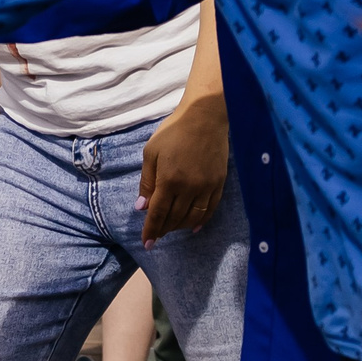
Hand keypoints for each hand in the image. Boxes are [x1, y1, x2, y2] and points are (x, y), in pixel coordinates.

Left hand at [140, 91, 228, 242]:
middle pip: (175, 218)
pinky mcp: (219, 183)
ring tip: (171, 229)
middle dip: (164, 230)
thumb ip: (147, 182)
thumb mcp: (151, 153)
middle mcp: (189, 188)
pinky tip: (194, 227)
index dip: (151, 230)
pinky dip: (201, 221)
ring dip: (180, 226)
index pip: (158, 214)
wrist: (204, 117)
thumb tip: (142, 207)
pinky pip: (210, 210)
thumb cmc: (173, 132)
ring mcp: (206, 187)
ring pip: (193, 217)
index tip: (147, 243)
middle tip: (156, 235)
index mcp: (169, 180)